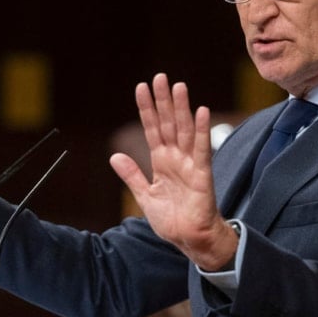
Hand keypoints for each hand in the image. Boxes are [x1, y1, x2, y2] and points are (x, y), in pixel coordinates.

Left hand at [109, 74, 236, 270]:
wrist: (190, 239)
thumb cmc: (172, 219)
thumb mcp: (145, 195)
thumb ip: (132, 175)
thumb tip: (115, 157)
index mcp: (161, 162)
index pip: (152, 129)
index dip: (147, 109)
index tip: (141, 88)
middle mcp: (176, 158)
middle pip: (168, 123)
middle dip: (163, 101)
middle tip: (160, 77)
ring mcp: (189, 164)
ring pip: (184, 130)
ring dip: (181, 108)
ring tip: (178, 87)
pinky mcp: (202, 174)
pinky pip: (201, 149)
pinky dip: (201, 130)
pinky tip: (202, 111)